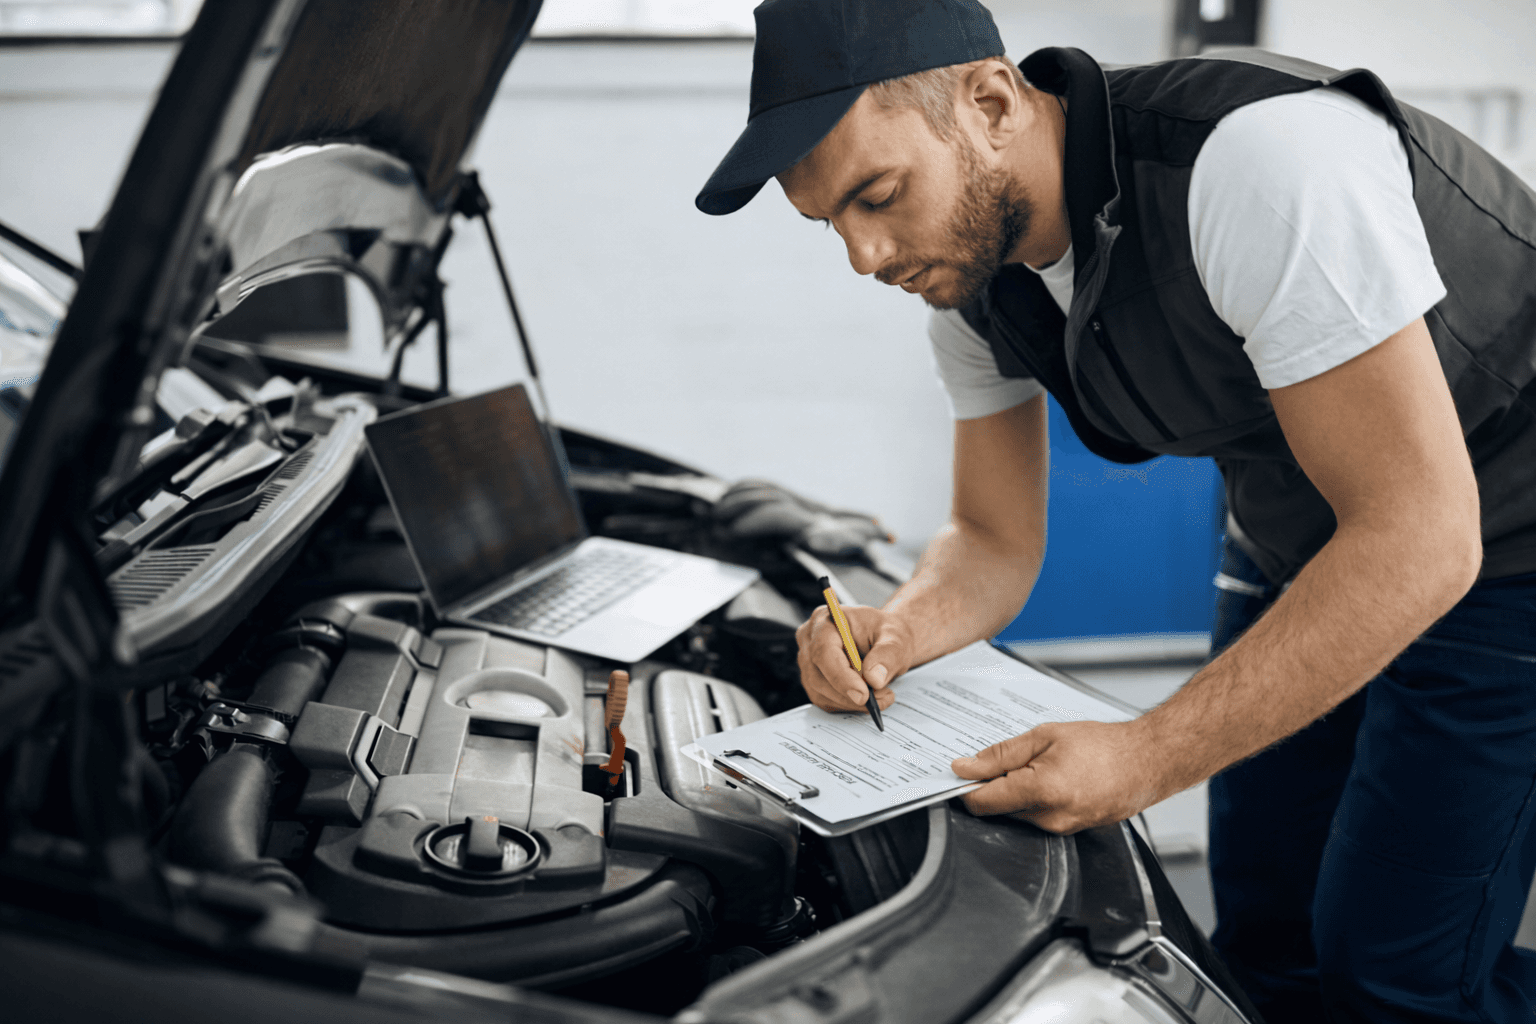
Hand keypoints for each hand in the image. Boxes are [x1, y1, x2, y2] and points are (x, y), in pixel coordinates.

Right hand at [795, 604, 912, 714]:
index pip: (823, 651)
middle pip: (818, 676)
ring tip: (882, 695)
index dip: (841, 676)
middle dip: (850, 694)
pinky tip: (869, 697)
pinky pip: (826, 701)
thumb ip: (887, 655)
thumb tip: (874, 679)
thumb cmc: (886, 633)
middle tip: (882, 697)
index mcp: (824, 620)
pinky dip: (849, 705)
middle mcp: (809, 640)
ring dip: (852, 702)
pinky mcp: (813, 681)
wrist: (885, 641)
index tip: (863, 694)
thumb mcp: (895, 637)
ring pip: (821, 693)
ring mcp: (808, 663)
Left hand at [950, 720, 1167, 833]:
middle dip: (994, 785)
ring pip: (1017, 814)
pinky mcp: (1070, 832)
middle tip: (1008, 758)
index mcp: (1040, 791)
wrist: (1148, 761)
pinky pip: (1038, 818)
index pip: (981, 802)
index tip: (960, 772)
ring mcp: (1061, 829)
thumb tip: (966, 767)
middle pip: (998, 809)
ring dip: (1016, 792)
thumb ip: (1001, 755)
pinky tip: (1053, 777)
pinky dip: (1035, 799)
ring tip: (1040, 764)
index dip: (965, 787)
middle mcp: (1049, 818)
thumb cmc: (1105, 745)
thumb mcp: (1045, 736)